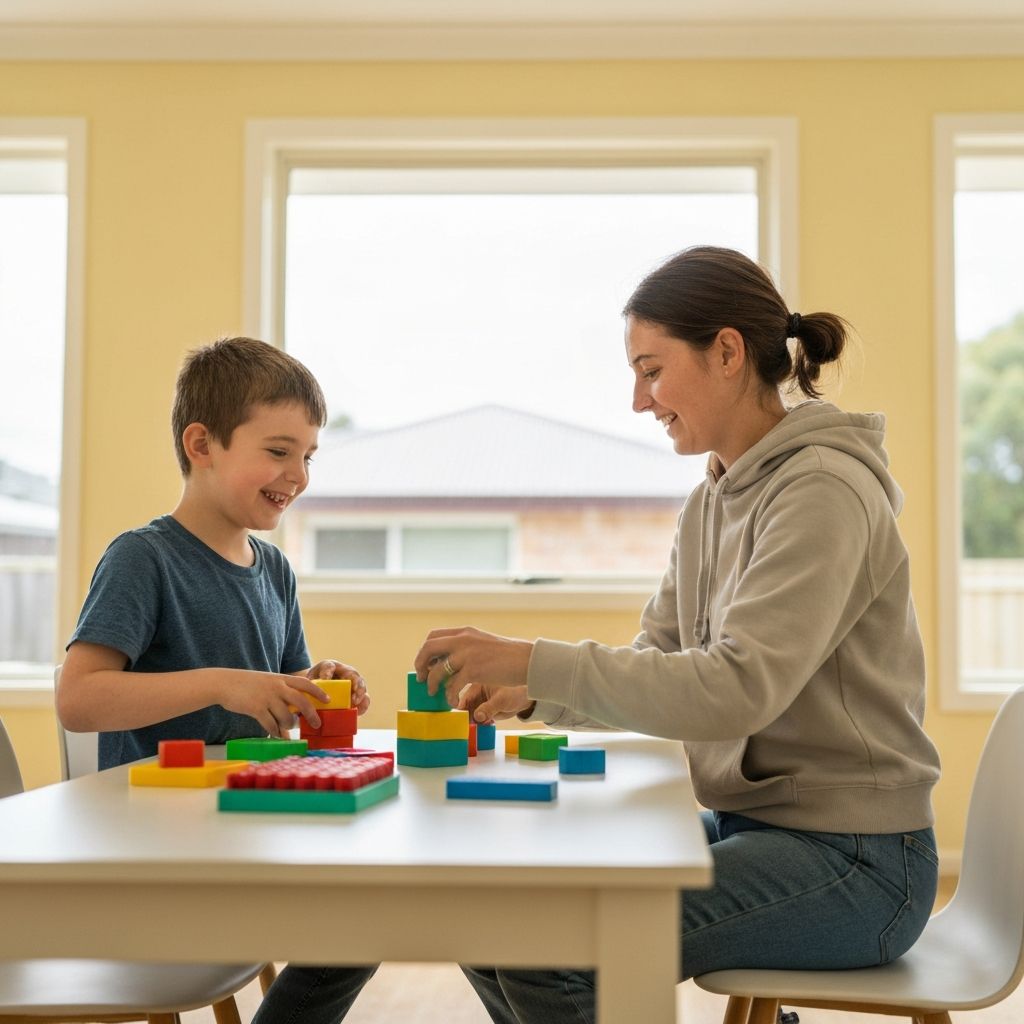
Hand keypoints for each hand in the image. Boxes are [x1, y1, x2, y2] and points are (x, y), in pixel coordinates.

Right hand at [219, 670, 328, 737]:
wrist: (224, 683)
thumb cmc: (246, 684)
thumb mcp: (267, 681)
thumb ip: (280, 692)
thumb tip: (292, 711)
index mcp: (281, 679)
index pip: (305, 683)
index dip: (318, 691)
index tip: (328, 700)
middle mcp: (276, 687)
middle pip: (301, 701)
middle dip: (311, 714)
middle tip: (317, 724)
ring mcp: (267, 697)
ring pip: (286, 716)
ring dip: (289, 726)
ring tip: (288, 729)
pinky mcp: (256, 708)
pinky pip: (271, 724)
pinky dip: (275, 732)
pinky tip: (275, 734)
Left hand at [307, 660, 370, 714]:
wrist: (321, 686)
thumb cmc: (314, 683)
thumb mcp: (308, 683)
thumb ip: (309, 688)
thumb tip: (307, 700)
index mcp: (329, 666)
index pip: (328, 666)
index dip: (327, 672)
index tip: (324, 680)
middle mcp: (344, 672)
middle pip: (352, 673)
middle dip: (353, 681)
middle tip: (352, 689)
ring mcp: (352, 682)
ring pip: (361, 684)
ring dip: (360, 692)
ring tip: (355, 701)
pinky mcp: (357, 694)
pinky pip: (364, 698)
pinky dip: (363, 704)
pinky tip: (358, 710)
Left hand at [413, 626, 533, 700]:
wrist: (527, 660)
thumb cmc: (508, 656)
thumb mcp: (483, 643)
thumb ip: (466, 647)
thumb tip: (449, 659)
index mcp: (465, 632)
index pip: (434, 636)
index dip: (425, 651)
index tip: (426, 663)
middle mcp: (463, 640)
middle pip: (429, 648)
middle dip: (420, 664)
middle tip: (421, 677)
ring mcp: (467, 654)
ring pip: (437, 670)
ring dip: (432, 684)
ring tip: (434, 693)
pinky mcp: (474, 670)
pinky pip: (452, 685)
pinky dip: (449, 696)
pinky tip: (453, 702)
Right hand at [457, 683, 533, 722]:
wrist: (523, 700)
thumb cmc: (513, 693)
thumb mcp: (501, 700)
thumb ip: (489, 708)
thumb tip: (477, 717)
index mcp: (477, 686)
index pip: (465, 697)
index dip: (460, 707)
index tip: (459, 718)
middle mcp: (476, 695)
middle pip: (465, 707)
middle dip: (465, 717)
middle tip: (467, 727)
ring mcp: (479, 704)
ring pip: (470, 715)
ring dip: (472, 722)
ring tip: (477, 727)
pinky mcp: (484, 712)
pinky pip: (477, 720)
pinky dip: (479, 724)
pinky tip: (485, 725)